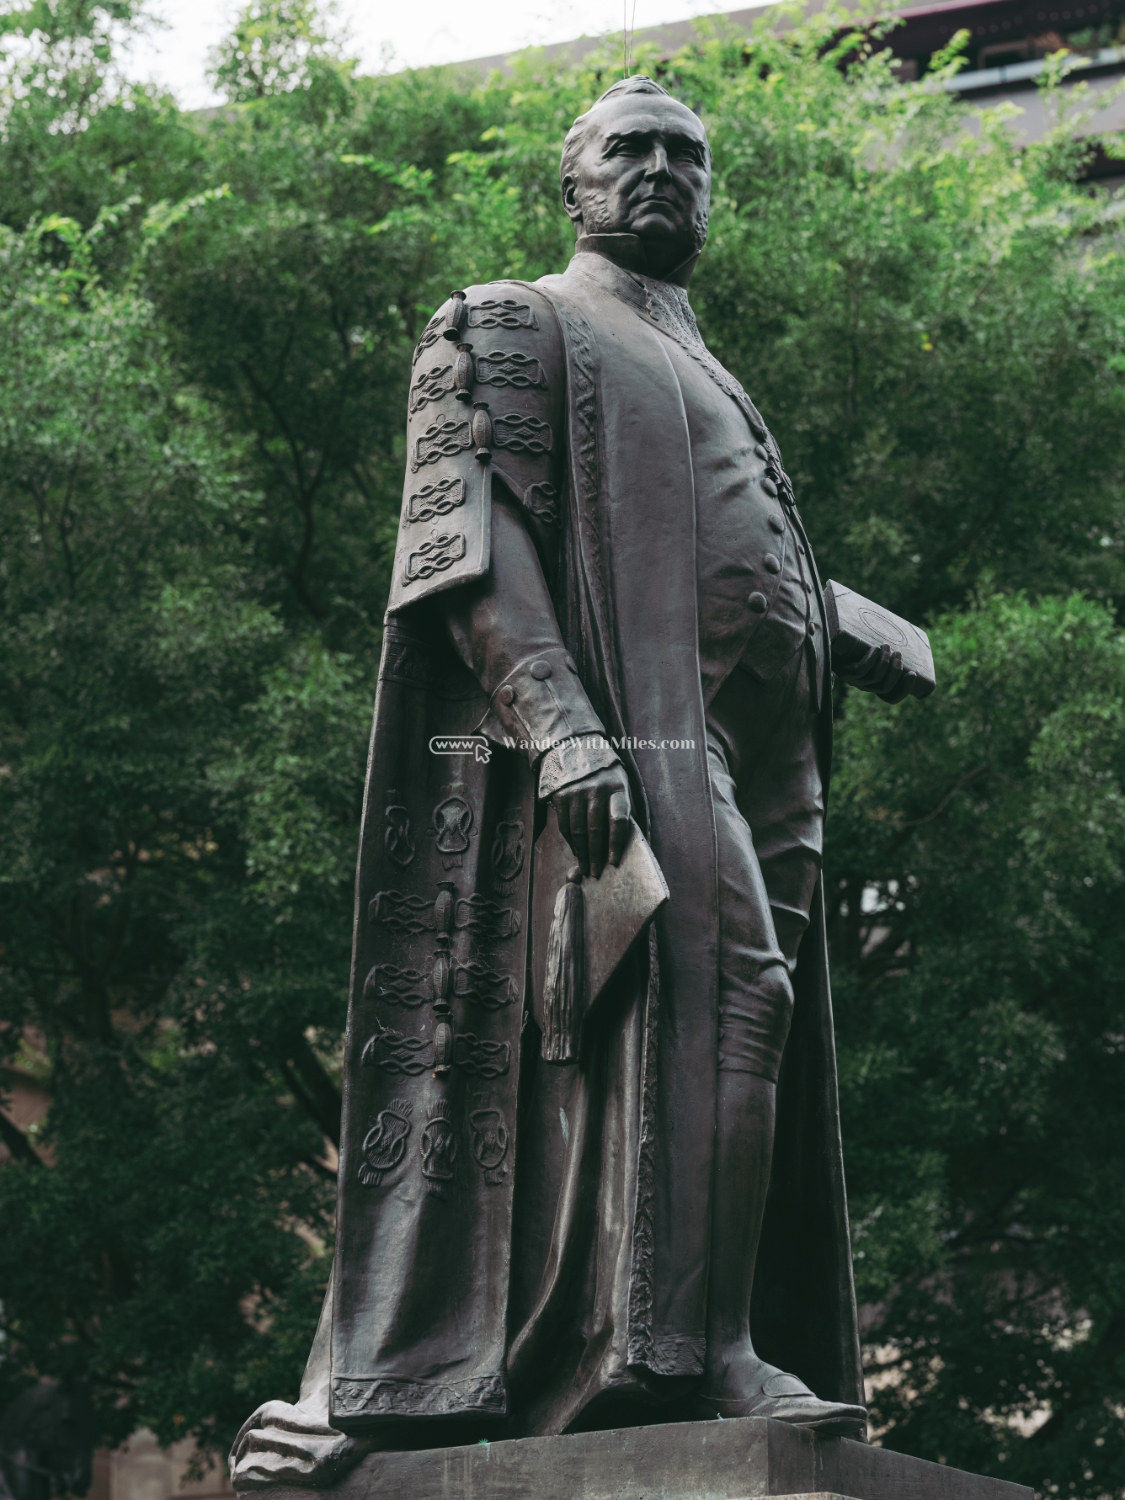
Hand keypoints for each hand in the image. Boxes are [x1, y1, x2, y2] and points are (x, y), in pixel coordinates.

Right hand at [552, 762, 631, 878]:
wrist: (576, 747)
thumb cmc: (605, 773)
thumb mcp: (621, 783)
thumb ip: (623, 808)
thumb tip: (630, 841)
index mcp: (617, 788)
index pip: (618, 820)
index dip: (616, 844)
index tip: (614, 862)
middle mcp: (596, 789)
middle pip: (595, 830)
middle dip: (596, 855)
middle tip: (595, 873)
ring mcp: (576, 792)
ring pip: (578, 831)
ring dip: (582, 853)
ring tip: (585, 867)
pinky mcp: (560, 795)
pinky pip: (564, 825)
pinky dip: (570, 842)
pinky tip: (575, 850)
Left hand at [835, 642, 916, 704]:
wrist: (833, 646)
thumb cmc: (858, 650)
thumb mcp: (877, 657)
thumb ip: (889, 659)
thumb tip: (906, 655)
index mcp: (874, 687)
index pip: (891, 698)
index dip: (904, 689)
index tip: (913, 673)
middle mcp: (865, 687)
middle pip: (885, 687)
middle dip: (895, 671)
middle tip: (899, 654)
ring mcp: (854, 681)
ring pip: (875, 677)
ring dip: (884, 662)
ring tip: (887, 647)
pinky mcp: (845, 672)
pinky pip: (860, 669)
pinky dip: (871, 659)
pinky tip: (875, 649)